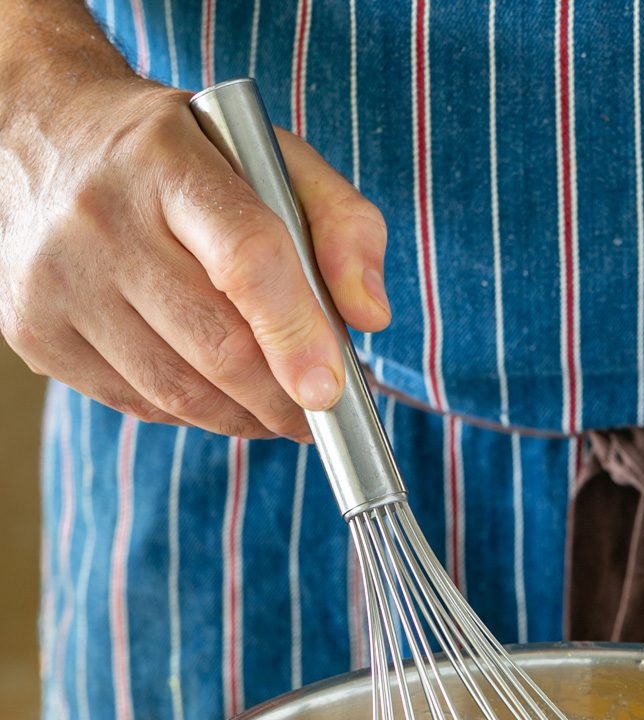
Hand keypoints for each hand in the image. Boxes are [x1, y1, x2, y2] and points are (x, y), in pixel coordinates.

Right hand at [0, 64, 388, 439]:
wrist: (46, 138)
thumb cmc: (180, 157)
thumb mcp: (271, 156)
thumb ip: (343, 224)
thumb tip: (369, 316)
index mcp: (167, 159)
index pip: (245, 258)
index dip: (297, 333)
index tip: (333, 388)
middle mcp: (100, 216)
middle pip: (217, 344)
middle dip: (284, 399)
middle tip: (321, 413)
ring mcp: (58, 280)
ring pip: (178, 391)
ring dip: (245, 419)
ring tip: (279, 412)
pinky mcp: (35, 332)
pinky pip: (138, 404)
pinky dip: (192, 415)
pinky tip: (217, 397)